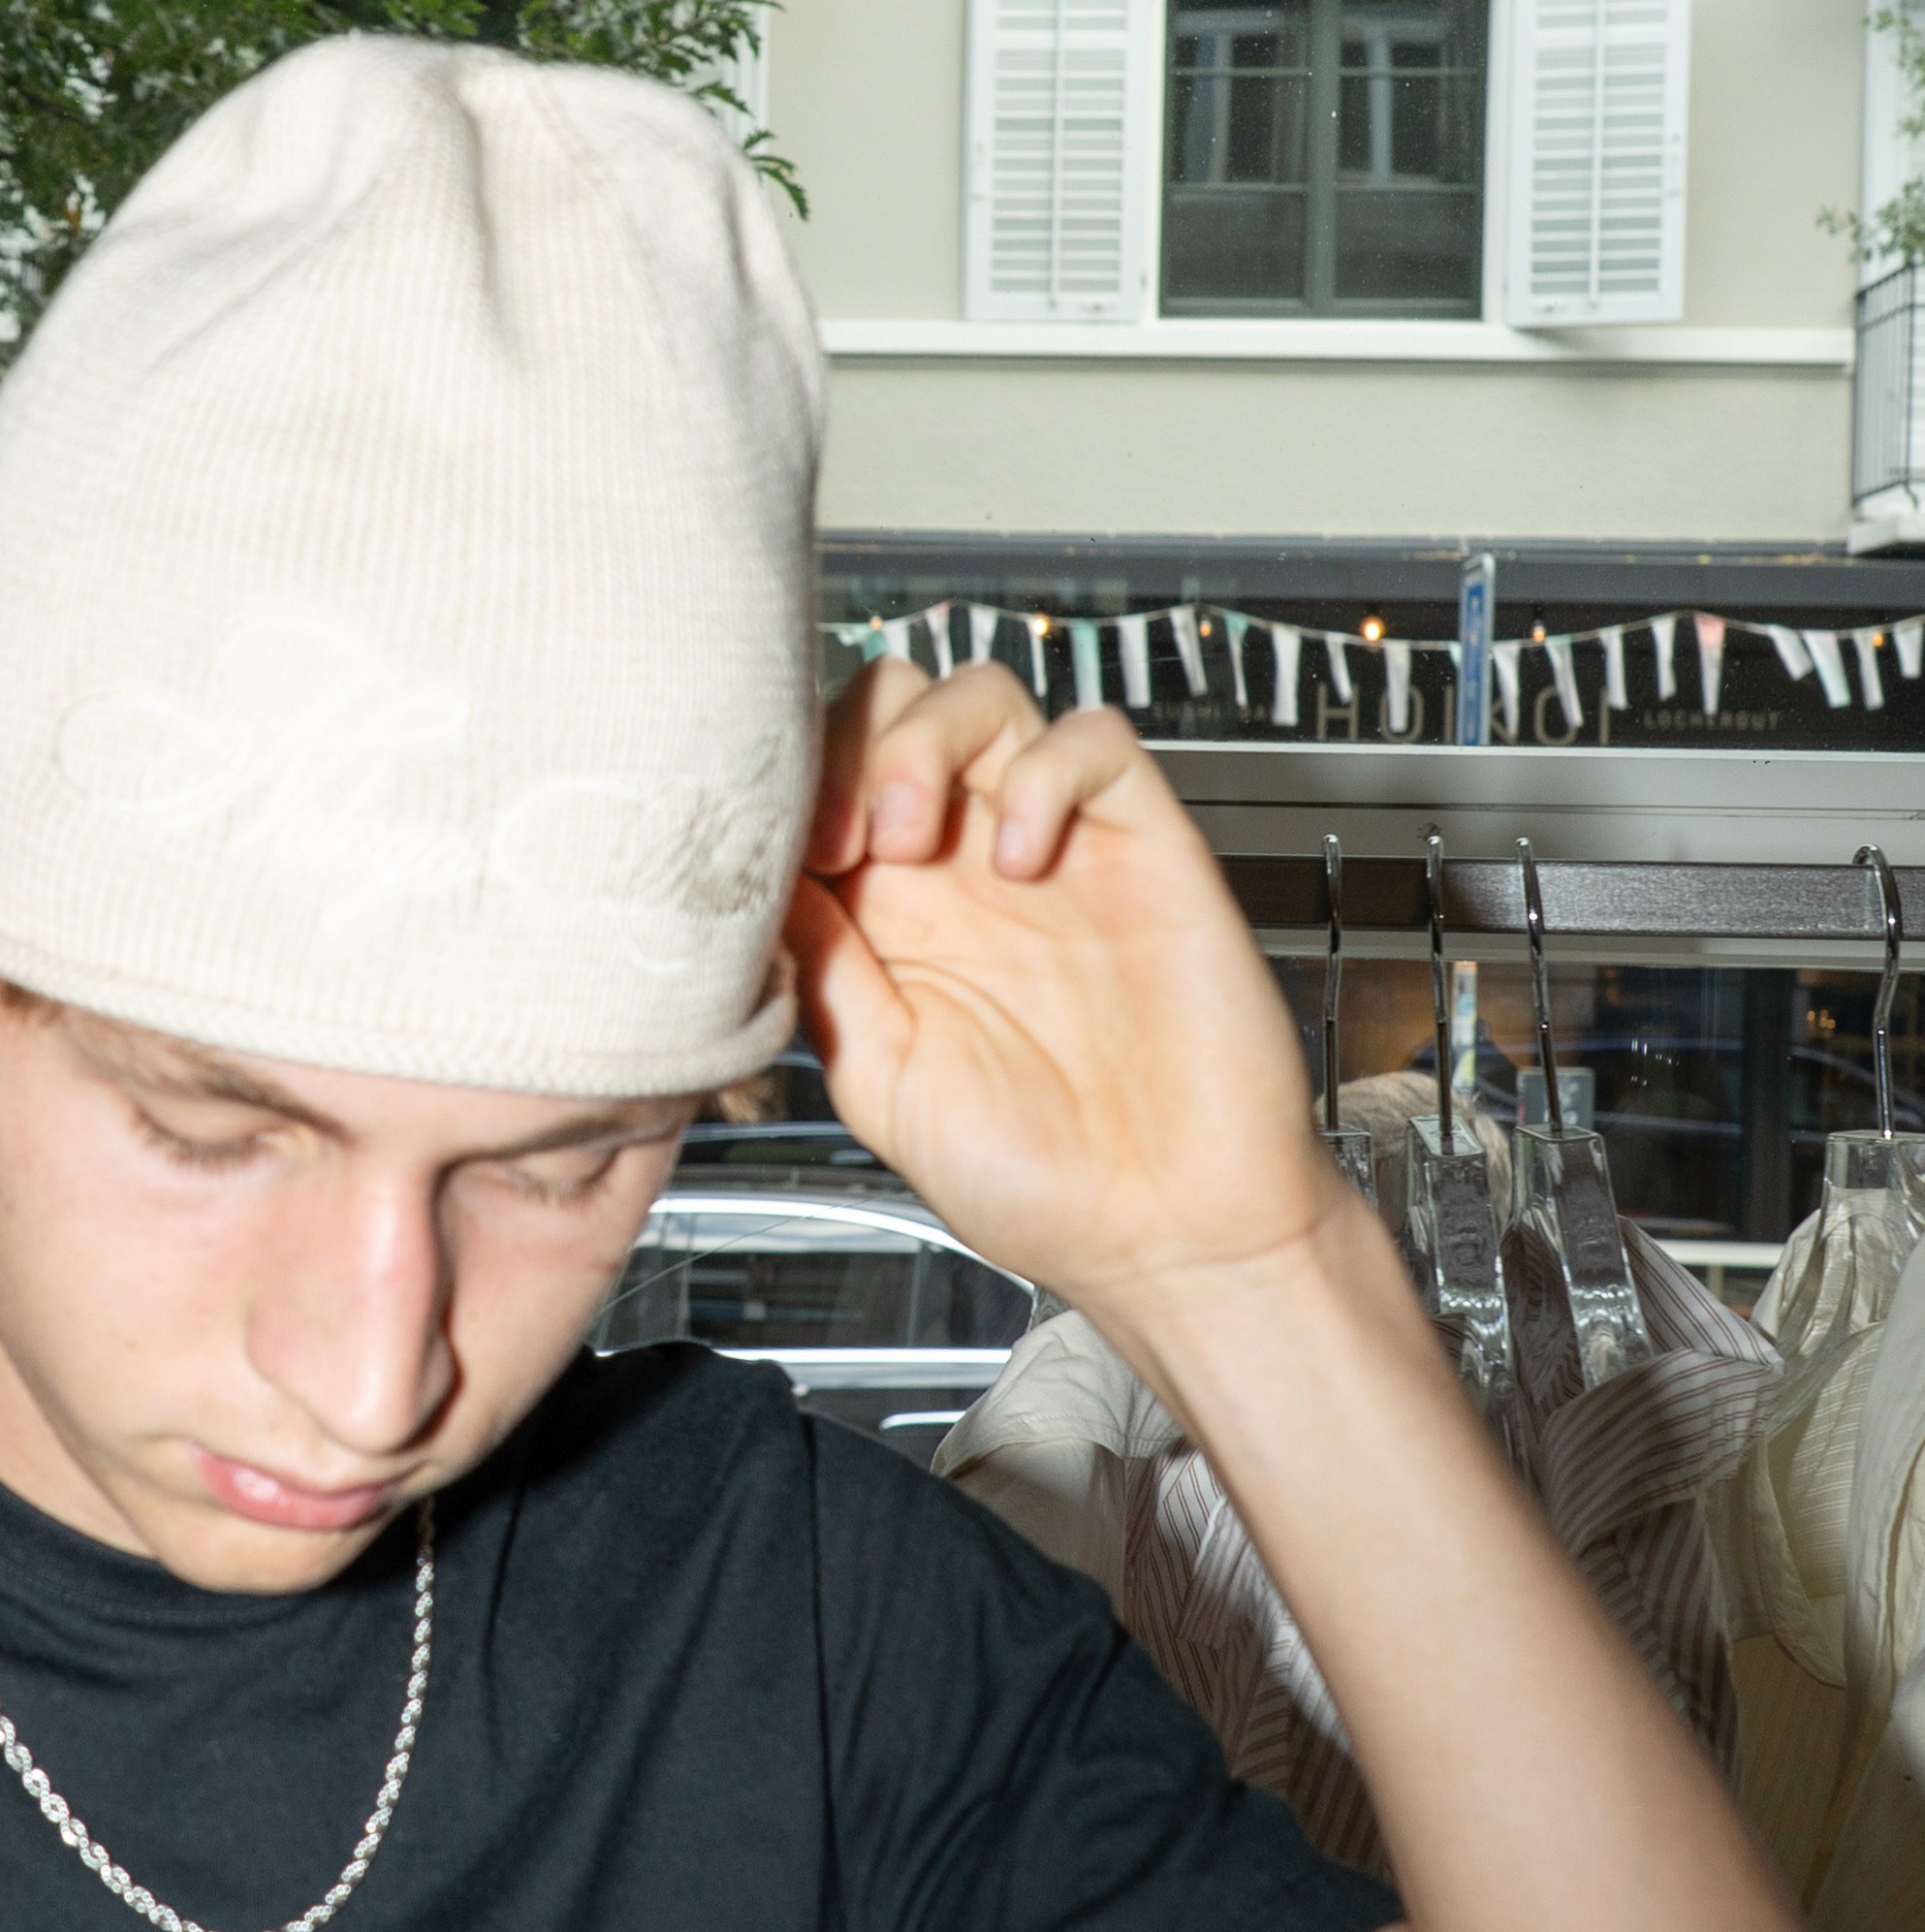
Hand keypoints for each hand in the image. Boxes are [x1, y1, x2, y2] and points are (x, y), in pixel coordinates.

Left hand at [789, 665, 1342, 1344]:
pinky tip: (1020, 858)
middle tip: (845, 838)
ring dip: (927, 738)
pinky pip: (1095, 738)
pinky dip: (1045, 769)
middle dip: (851, 740)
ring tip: (913, 839)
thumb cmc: (1037, 1185)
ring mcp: (1053, 848)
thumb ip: (824, 977)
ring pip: (983, 696)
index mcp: (894, 919)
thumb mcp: (883, 1082)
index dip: (790, 790)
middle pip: (894, 706)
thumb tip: (763, 889)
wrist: (1168, 1235)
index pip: (827, 781)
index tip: (777, 858)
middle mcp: (966, 870)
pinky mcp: (1144, 846)